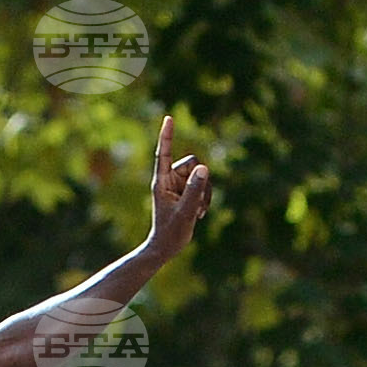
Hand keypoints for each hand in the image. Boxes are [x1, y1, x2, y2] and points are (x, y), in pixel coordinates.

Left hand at [144, 114, 211, 261]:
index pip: (163, 153)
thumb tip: (204, 167)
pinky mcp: (185, 193)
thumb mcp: (185, 211)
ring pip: (200, 175)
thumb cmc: (170, 232)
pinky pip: (203, 186)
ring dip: (204, 193)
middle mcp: (169, 180)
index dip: (167, 136)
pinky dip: (204, 198)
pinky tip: (198, 214)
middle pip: (192, 164)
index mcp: (161, 181)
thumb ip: (195, 190)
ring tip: (197, 211)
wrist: (166, 248)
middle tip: (197, 203)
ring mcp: (178, 186)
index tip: (169, 118)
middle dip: (200, 180)